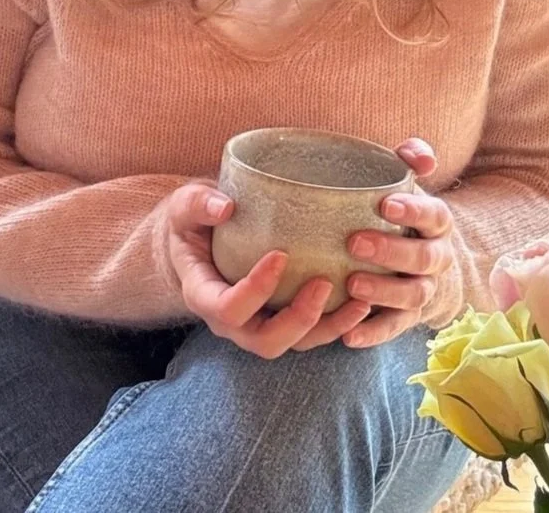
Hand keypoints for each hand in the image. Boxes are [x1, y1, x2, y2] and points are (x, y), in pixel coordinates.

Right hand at [166, 180, 372, 358]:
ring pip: (294, 344)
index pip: (228, 309)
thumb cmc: (194, 220)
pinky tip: (362, 303)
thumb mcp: (186, 205)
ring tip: (359, 301)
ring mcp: (257, 324)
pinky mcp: (281, 319)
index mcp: (204, 295)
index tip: (281, 255)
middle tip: (324, 282)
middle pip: (265, 341)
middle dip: (299, 319)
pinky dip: (337, 324)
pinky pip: (310, 334)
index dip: (255, 290)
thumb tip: (225, 207)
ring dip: (328, 328)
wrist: (200, 238)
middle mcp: (231, 322)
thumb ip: (199, 204)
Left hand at [339, 137, 454, 348]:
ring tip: (352, 286)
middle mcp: (437, 258)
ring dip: (384, 291)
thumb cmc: (402, 214)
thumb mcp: (407, 184)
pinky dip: (374, 333)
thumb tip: (420, 155)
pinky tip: (349, 336)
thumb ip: (410, 161)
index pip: (434, 214)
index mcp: (437, 223)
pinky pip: (395, 327)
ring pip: (413, 295)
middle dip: (392, 251)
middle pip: (424, 258)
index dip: (414, 210)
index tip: (385, 204)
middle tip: (355, 243)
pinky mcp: (409, 317)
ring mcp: (425, 289)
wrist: (422, 261)